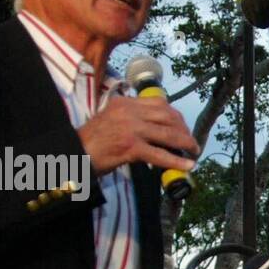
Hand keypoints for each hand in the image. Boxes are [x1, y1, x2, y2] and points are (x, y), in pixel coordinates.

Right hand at [77, 96, 198, 176]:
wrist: (74, 152)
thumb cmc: (92, 141)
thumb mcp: (112, 119)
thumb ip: (132, 118)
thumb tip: (157, 129)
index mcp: (124, 102)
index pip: (159, 103)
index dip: (176, 116)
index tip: (183, 126)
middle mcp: (128, 111)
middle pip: (168, 116)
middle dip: (184, 129)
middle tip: (191, 141)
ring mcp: (130, 128)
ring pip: (167, 134)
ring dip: (185, 143)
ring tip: (193, 151)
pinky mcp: (130, 146)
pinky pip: (160, 154)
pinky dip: (176, 161)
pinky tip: (187, 165)